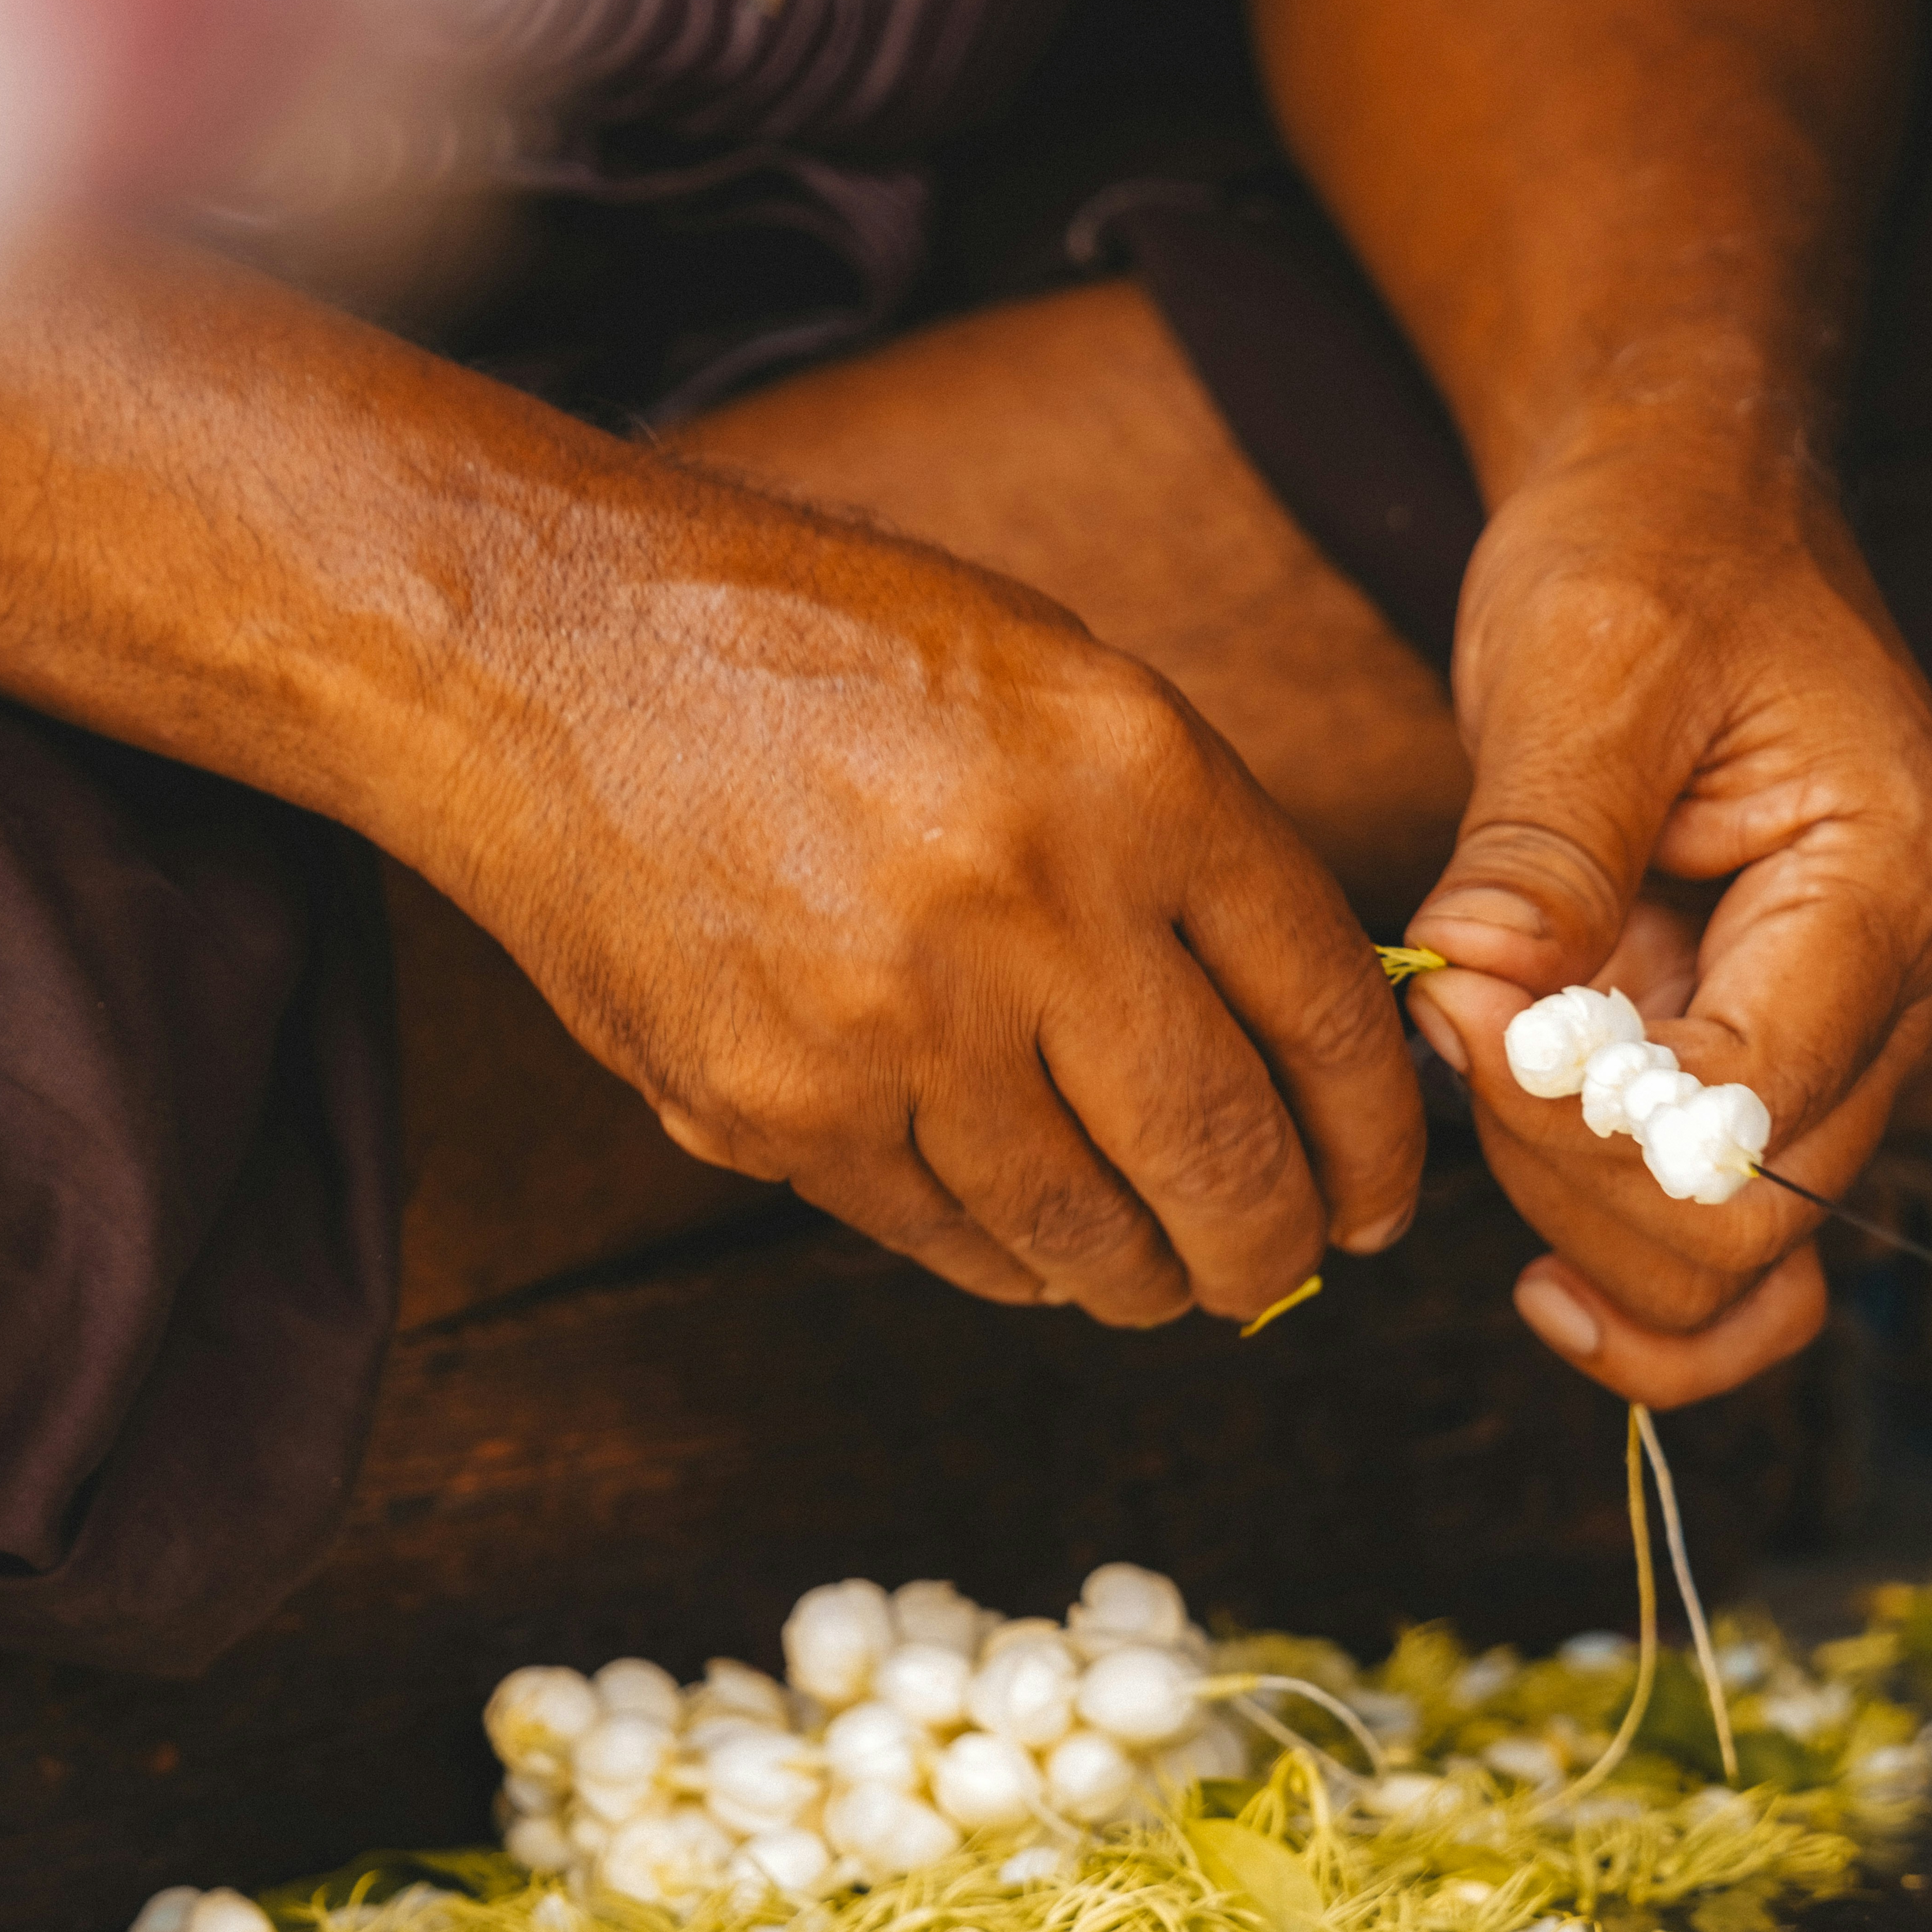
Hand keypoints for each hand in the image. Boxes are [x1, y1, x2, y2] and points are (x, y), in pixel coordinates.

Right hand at [418, 462, 1427, 1326]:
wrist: (552, 659)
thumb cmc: (822, 653)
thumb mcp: (1058, 687)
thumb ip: (1188, 852)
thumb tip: (1302, 1032)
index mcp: (1134, 777)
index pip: (1325, 1011)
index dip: (1376, 1135)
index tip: (1380, 1194)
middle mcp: (1031, 907)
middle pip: (1223, 1154)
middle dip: (1275, 1245)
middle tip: (1284, 1267)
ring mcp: (898, 1027)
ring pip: (1085, 1232)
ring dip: (1147, 1278)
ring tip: (1164, 1274)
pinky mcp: (780, 1114)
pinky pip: (944, 1238)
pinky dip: (1012, 1262)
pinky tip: (1032, 1247)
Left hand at [1401, 439, 1931, 1400]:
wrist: (1688, 504)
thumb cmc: (1652, 550)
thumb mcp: (1586, 658)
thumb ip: (1542, 842)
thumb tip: (1479, 994)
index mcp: (1895, 879)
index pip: (1750, 1101)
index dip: (1584, 1110)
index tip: (1458, 1000)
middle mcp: (1898, 985)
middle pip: (1752, 1212)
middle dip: (1572, 1178)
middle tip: (1450, 1035)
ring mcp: (1837, 1038)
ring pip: (1740, 1260)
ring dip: (1590, 1237)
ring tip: (1474, 1112)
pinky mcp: (1758, 1059)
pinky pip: (1723, 1235)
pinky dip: (1636, 1275)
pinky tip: (1543, 1260)